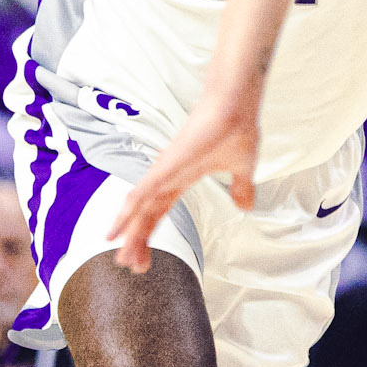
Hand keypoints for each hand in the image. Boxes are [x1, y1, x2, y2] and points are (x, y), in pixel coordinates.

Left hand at [110, 91, 259, 274]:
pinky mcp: (167, 164)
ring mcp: (164, 170)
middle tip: (128, 265)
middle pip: (145, 215)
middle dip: (136, 241)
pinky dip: (130, 209)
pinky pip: (144, 190)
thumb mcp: (242, 169)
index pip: (159, 212)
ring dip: (129, 232)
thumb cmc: (237, 127)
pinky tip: (119, 227)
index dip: (150, 234)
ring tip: (120, 255)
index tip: (145, 255)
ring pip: (139, 206)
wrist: (237, 102)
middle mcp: (167, 176)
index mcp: (181, 178)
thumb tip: (246, 206)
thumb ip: (241, 189)